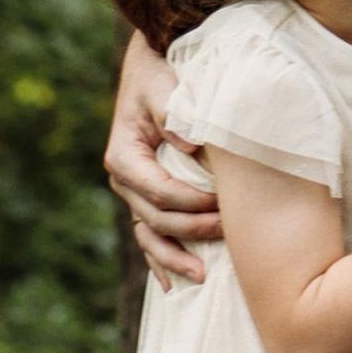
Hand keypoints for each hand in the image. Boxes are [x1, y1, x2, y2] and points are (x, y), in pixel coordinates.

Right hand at [106, 31, 218, 287]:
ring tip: (202, 278)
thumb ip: (175, 112)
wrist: (150, 68)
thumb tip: (192, 143)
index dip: (190, 203)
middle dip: (192, 231)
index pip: (159, 190)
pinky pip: (149, 235)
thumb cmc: (161, 75)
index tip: (221, 206)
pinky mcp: (144, 197)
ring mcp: (132, 192)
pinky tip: (172, 284)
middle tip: (228, 233)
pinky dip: (160, 260)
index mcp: (124, 156)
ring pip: (150, 236)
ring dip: (175, 259)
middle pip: (156, 218)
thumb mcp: (165, 86)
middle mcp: (124, 179)